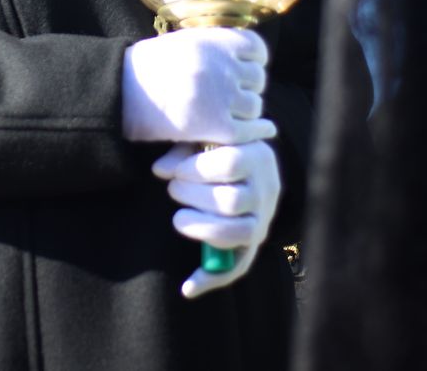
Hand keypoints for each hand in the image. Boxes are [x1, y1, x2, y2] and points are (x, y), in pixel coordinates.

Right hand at [121, 27, 269, 143]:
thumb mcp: (183, 43)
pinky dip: (248, 133)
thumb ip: (214, 47)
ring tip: (224, 116)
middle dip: (247, 89)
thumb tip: (247, 58)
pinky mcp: (217, 124)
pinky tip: (241, 134)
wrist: (119, 94)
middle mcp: (221, 64)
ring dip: (243, 114)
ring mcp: (221, 95)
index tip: (244, 71)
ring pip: (253, 107)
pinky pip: (247, 131)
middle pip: (257, 80)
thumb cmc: (148, 67)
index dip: (253, 62)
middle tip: (230, 98)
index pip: (257, 50)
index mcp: (214, 40)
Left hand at [153, 141, 280, 298]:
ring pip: (236, 233)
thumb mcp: (202, 138)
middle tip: (173, 189)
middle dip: (192, 196)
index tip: (177, 170)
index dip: (196, 168)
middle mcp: (266, 190)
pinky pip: (237, 267)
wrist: (245, 166)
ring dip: (200, 229)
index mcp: (257, 155)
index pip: (231, 163)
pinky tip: (187, 287)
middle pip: (231, 201)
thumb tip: (160, 170)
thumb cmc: (216, 147)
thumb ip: (181, 150)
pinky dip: (210, 279)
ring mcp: (262, 220)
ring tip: (179, 218)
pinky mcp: (253, 244)